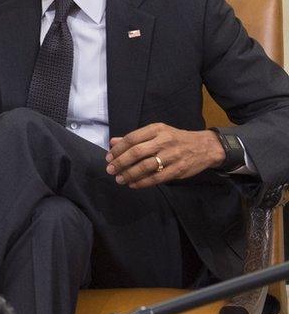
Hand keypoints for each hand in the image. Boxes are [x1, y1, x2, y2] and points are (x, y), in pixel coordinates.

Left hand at [105, 123, 224, 188]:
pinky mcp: (178, 169)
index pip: (132, 138)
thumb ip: (135, 138)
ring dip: (129, 174)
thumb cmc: (175, 139)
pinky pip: (157, 178)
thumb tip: (112, 143)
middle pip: (137, 152)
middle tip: (110, 170)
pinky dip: (143, 182)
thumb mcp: (157, 132)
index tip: (108, 157)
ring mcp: (172, 156)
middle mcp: (164, 141)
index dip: (118, 149)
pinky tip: (133, 184)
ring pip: (146, 166)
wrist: (204, 147)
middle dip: (120, 162)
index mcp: (157, 129)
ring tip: (119, 179)